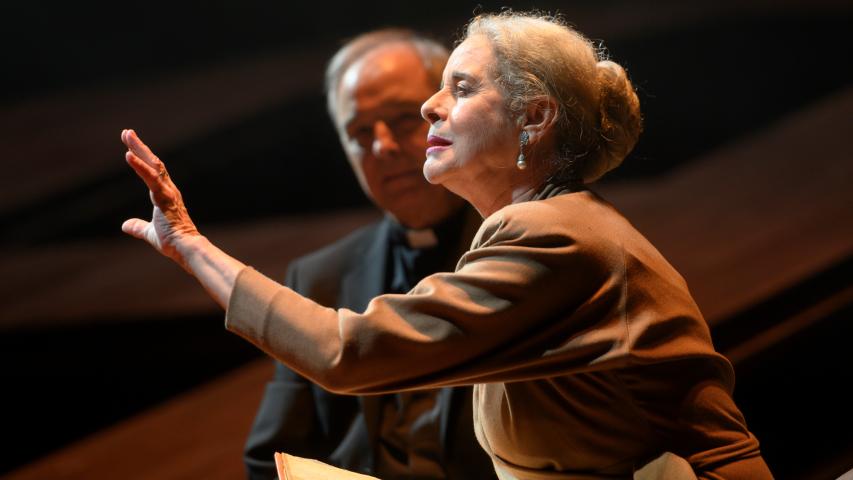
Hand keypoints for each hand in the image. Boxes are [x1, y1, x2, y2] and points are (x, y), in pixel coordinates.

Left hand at [121, 129, 201, 267]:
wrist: (185, 248)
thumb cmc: (173, 242)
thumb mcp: (150, 233)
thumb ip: (138, 227)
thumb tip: (125, 225)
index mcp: (166, 195)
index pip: (153, 172)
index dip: (142, 158)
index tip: (130, 146)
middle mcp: (169, 190)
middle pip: (154, 162)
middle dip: (140, 146)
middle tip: (127, 132)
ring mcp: (168, 192)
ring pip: (153, 165)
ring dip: (139, 149)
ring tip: (127, 135)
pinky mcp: (164, 197)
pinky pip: (151, 178)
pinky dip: (139, 165)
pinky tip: (129, 155)